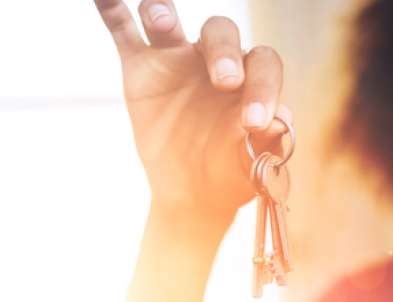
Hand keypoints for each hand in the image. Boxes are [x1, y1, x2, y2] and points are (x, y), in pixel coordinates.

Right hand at [95, 0, 290, 223]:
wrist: (193, 192)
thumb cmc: (231, 173)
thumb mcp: (252, 165)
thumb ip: (268, 143)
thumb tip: (282, 122)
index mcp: (250, 79)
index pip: (263, 64)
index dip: (263, 87)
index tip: (254, 123)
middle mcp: (215, 60)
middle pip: (221, 32)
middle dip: (224, 51)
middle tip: (225, 82)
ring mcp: (175, 59)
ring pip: (169, 22)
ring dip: (163, 13)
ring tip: (162, 22)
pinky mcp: (140, 66)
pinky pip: (122, 30)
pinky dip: (111, 8)